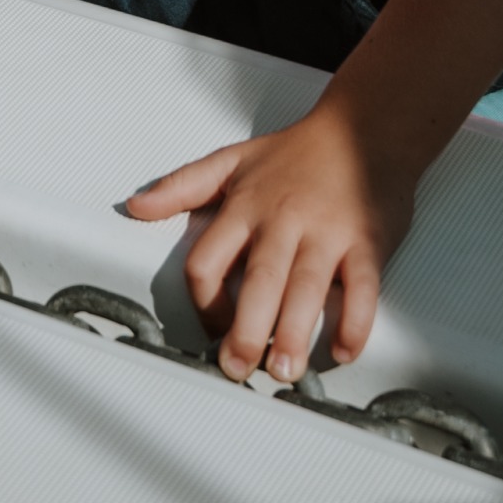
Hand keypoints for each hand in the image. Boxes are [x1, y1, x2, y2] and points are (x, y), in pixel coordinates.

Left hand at [125, 100, 413, 383]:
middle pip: (259, 281)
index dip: (204, 301)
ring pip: (306, 288)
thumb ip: (181, 186)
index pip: (209, 259)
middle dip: (246, 329)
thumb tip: (136, 206)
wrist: (361, 131)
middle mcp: (282, 222)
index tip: (211, 331)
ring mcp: (326, 233)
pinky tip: (343, 350)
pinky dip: (355, 322)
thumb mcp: (230, 161)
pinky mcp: (366, 242)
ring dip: (293, 333)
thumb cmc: (294, 154)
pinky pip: (362, 288)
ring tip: (283, 371)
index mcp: (244, 207)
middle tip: (238, 367)